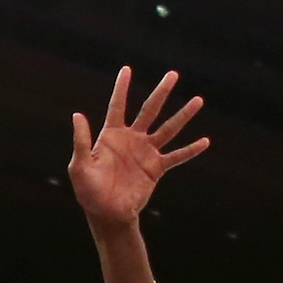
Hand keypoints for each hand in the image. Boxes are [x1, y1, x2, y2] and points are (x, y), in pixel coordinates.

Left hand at [68, 67, 208, 224]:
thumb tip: (77, 114)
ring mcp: (146, 152)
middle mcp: (131, 139)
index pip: (117, 106)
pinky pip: (176, 157)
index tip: (127, 69)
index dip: (121, 88)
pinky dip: (190, 150)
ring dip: (182, 116)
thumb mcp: (79, 166)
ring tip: (198, 100)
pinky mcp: (156, 168)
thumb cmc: (88, 190)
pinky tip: (204, 141)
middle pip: (149, 110)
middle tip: (173, 74)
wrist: (106, 213)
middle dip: (161, 92)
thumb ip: (81, 141)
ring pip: (167, 129)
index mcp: (111, 135)